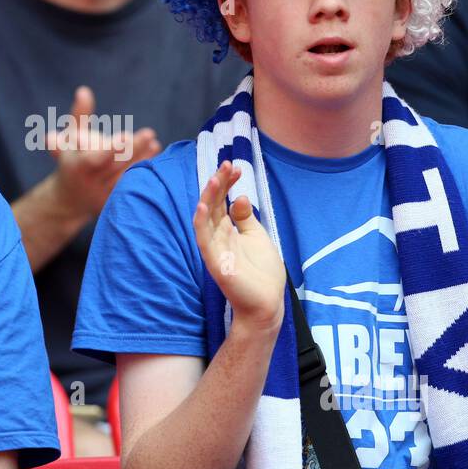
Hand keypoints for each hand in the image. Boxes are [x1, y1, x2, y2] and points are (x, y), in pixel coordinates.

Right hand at [50, 86, 159, 218]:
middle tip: (148, 133)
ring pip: (127, 175)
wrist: (70, 200)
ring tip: (153, 141)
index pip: (95, 159)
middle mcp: (92, 182)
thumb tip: (84, 90)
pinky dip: (145, 167)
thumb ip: (79, 116)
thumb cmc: (71, 159)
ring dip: (143, 157)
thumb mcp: (69, 138)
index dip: (110, 149)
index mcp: (78, 166)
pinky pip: (134, 183)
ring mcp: (106, 194)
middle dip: (133, 149)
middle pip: (115, 165)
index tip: (124, 135)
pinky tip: (155, 150)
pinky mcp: (117, 200)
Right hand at [192, 161, 285, 333]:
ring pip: (205, 217)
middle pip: (213, 204)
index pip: (223, 200)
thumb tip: (238, 196)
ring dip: (208, 197)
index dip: (227, 183)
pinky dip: (201, 221)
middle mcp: (218, 236)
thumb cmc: (262, 273)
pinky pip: (203, 238)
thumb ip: (245, 218)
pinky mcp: (214, 261)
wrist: (266, 303)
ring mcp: (215, 247)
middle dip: (219, 183)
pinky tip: (203, 205)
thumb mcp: (257, 237)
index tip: (236, 168)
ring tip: (214, 178)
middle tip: (227, 164)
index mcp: (229, 230)